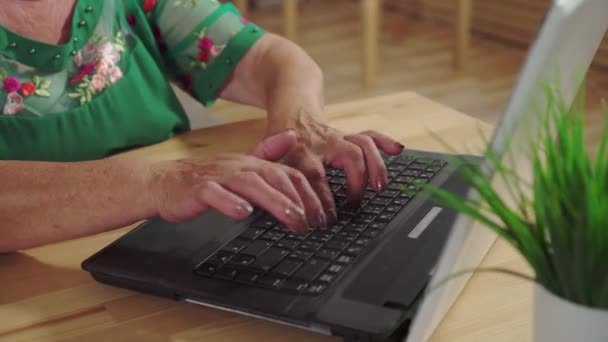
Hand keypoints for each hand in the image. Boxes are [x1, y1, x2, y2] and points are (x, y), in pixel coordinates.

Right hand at [145, 130, 324, 231]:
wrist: (161, 182)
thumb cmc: (203, 179)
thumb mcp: (239, 165)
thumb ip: (266, 153)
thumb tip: (292, 136)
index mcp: (250, 163)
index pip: (287, 174)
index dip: (307, 194)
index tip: (320, 215)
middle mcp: (237, 166)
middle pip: (274, 178)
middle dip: (297, 200)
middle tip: (313, 222)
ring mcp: (217, 177)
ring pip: (250, 185)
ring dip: (275, 201)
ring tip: (292, 217)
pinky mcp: (197, 190)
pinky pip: (214, 194)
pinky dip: (229, 202)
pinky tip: (243, 213)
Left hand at [271, 115, 403, 222]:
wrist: (291, 113)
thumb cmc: (279, 146)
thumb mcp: (268, 160)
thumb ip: (272, 181)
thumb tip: (276, 211)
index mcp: (300, 153)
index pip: (314, 179)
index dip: (321, 202)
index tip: (324, 221)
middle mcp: (322, 144)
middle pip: (347, 156)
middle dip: (356, 182)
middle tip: (353, 207)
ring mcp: (339, 139)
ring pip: (362, 144)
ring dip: (375, 164)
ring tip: (380, 187)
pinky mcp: (349, 136)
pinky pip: (370, 135)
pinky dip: (385, 142)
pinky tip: (398, 150)